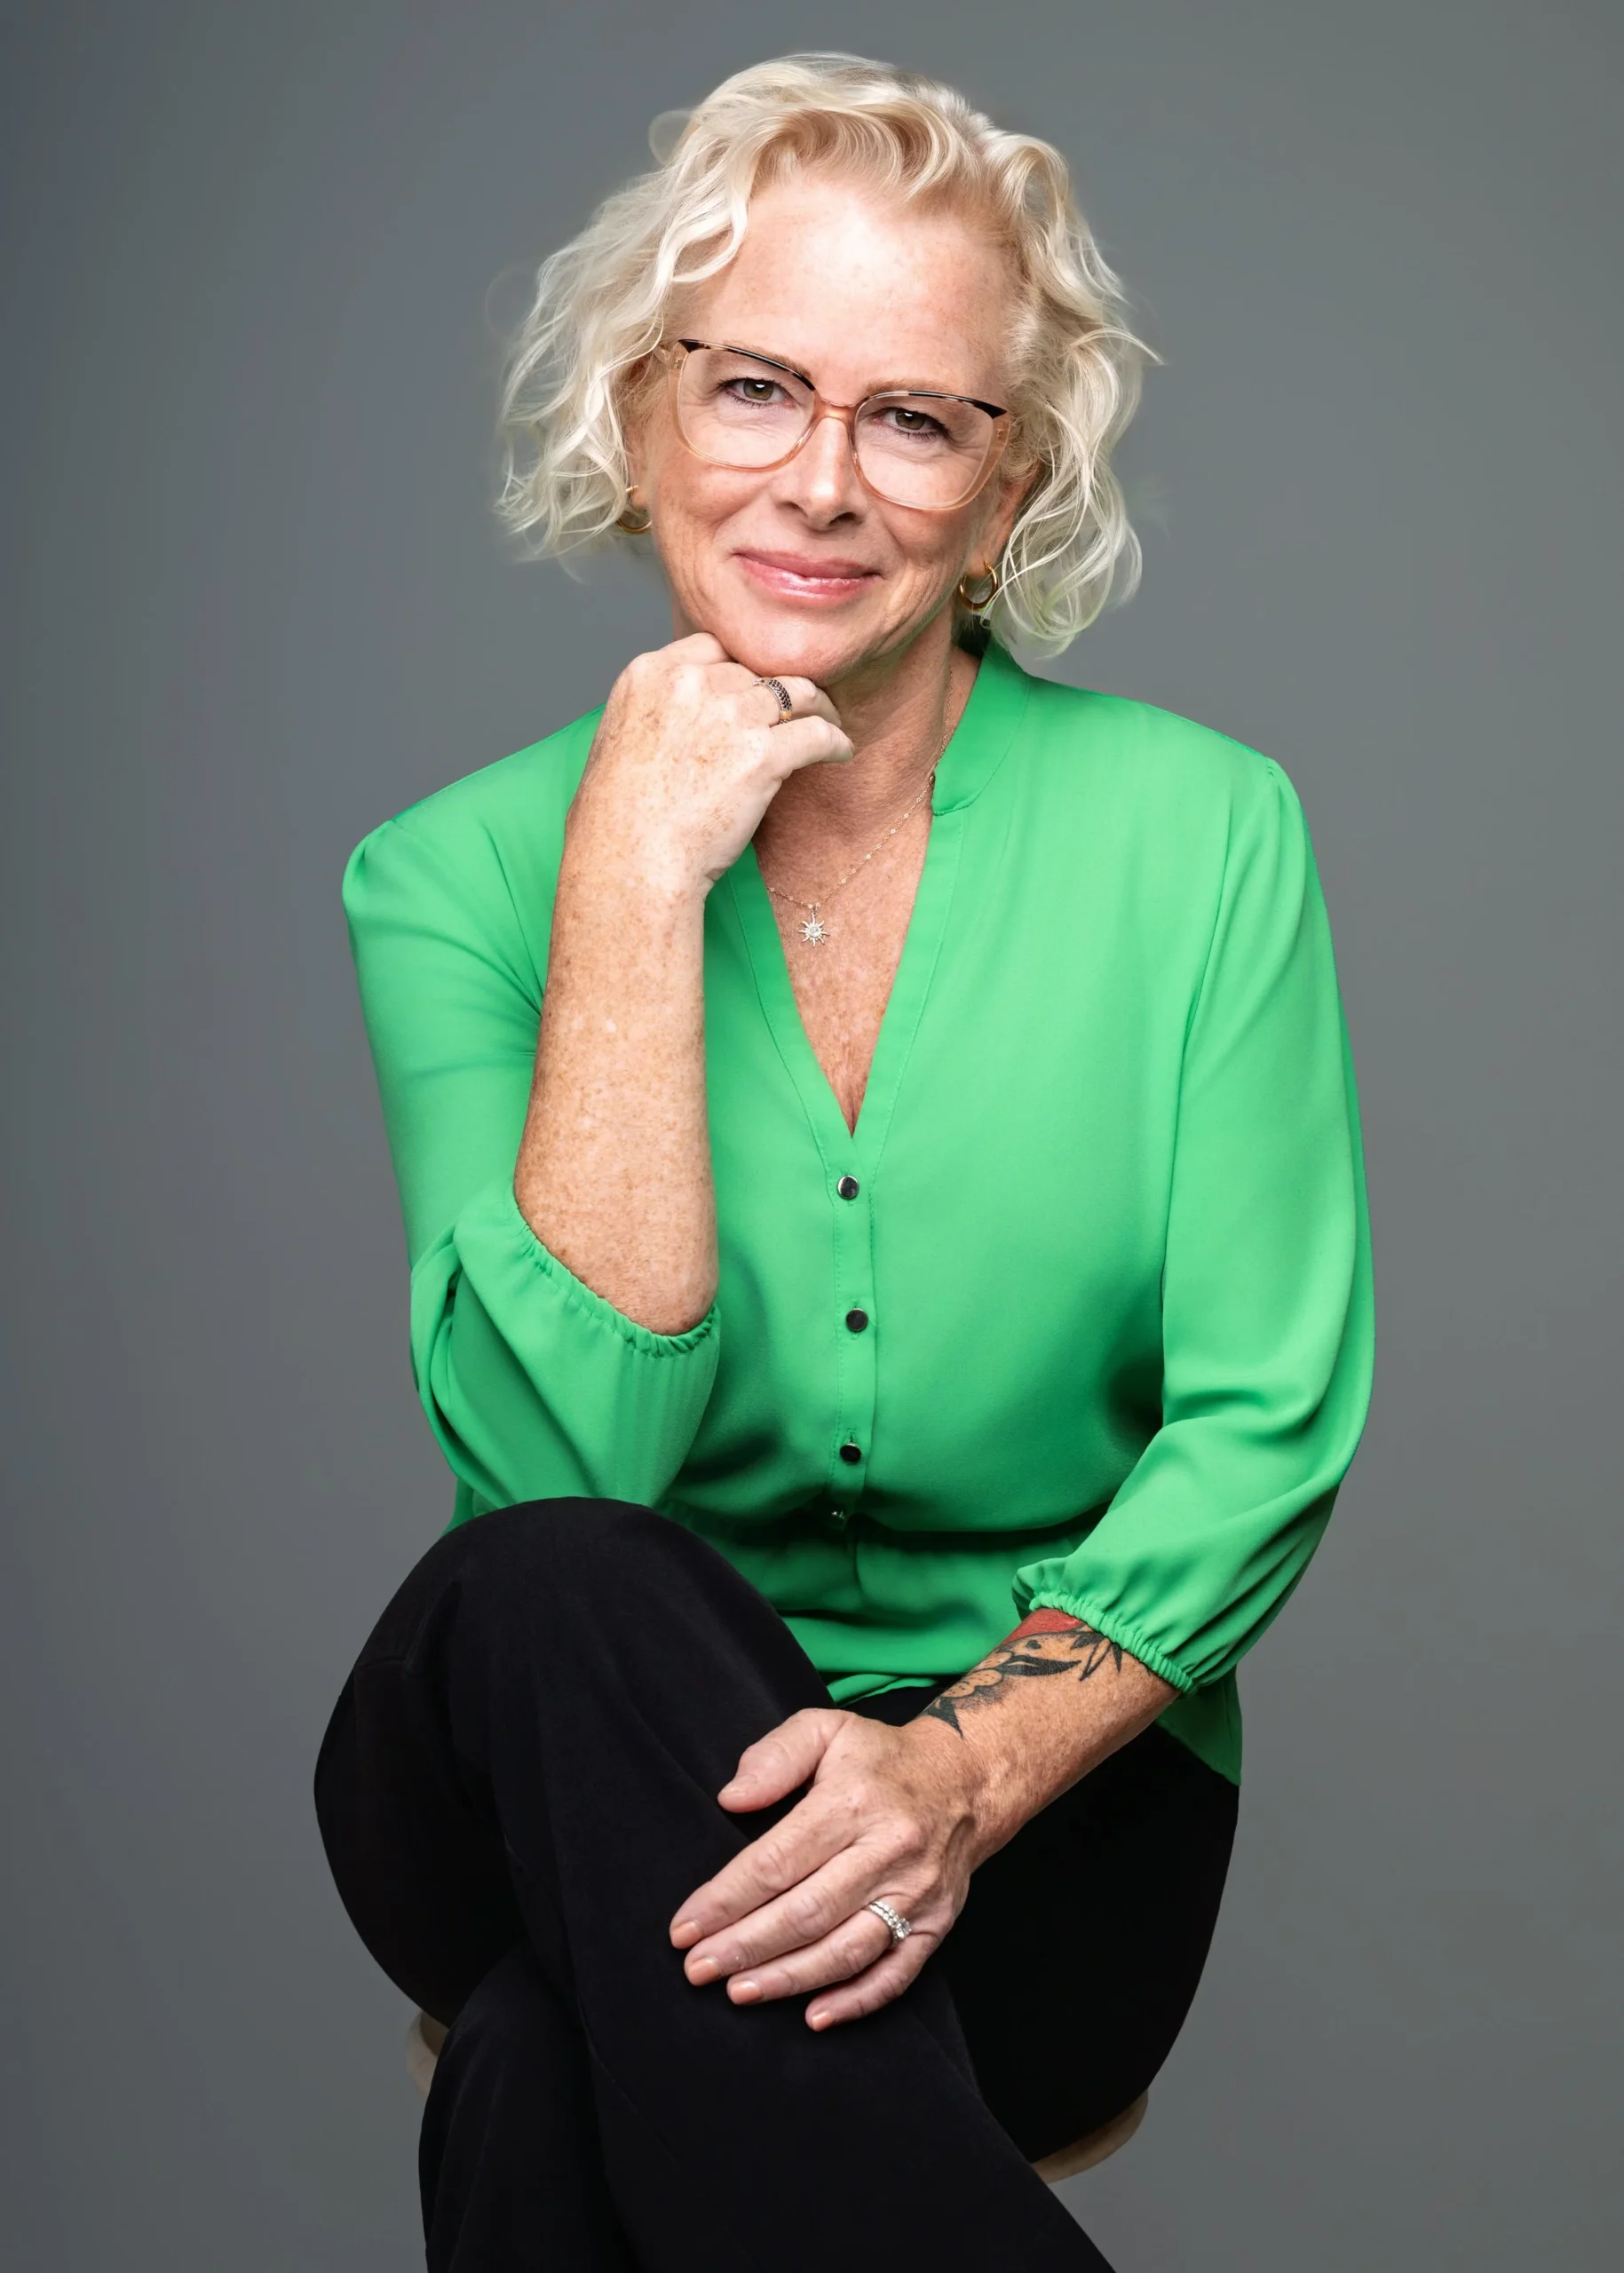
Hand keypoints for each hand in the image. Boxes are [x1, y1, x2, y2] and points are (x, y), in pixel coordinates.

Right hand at [568, 631, 852, 902]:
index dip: (737, 669)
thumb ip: (654, 713)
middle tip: (796, 711)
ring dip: (818, 706)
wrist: (631, 858)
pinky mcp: (763, 753)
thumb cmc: (618, 819)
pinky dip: (835, 741)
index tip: (750, 689)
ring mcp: (730, 715)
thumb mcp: (618, 740)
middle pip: (754, 671)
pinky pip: (817, 732)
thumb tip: (683, 720)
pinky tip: (841, 751)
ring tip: (829, 721)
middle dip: (775, 692)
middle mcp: (691, 684)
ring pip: (796, 691)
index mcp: (649, 674)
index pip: (712, 648)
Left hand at [668, 1707, 987, 2030]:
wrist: (969, 1779)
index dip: (726, 1899)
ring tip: (740, 1992)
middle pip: (807, 1911)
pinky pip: (896, 1974)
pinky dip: (856, 2002)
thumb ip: (775, 1756)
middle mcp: (889, 1851)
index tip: (684, 1927)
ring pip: (847, 1950)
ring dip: (789, 1978)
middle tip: (698, 1969)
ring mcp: (916, 1893)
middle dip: (745, 1946)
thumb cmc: (882, 1759)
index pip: (778, 1860)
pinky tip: (814, 2017)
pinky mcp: (937, 1924)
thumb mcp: (825, 1730)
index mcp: (854, 1801)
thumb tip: (731, 1799)